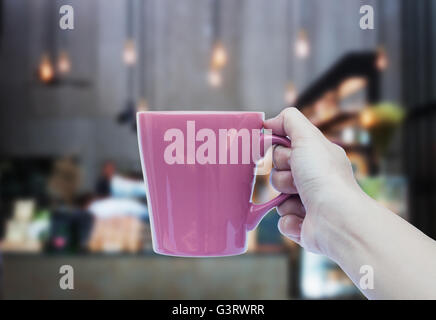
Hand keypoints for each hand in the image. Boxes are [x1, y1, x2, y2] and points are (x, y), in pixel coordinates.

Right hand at [264, 107, 362, 254]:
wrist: (336, 218)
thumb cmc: (324, 176)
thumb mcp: (308, 137)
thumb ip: (289, 120)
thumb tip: (269, 122)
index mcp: (316, 158)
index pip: (283, 150)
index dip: (279, 152)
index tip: (285, 155)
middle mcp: (314, 179)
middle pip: (276, 173)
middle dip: (283, 176)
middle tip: (298, 179)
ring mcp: (308, 203)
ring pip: (277, 197)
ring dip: (285, 199)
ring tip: (303, 201)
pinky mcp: (303, 225)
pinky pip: (282, 220)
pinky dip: (290, 219)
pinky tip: (303, 218)